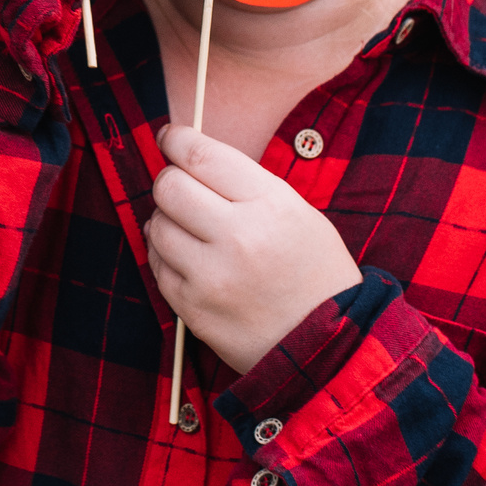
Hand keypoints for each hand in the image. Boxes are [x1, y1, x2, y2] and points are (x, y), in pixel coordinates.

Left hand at [145, 125, 361, 375]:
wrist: (328, 348)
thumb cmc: (314, 273)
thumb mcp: (297, 213)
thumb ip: (244, 184)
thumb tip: (189, 157)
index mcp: (270, 204)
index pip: (201, 155)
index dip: (177, 139)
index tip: (170, 137)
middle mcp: (238, 237)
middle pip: (169, 186)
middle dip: (169, 180)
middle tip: (181, 187)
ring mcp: (211, 276)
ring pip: (156, 225)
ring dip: (166, 220)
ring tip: (191, 230)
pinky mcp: (193, 308)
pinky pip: (157, 266)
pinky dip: (166, 256)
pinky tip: (189, 260)